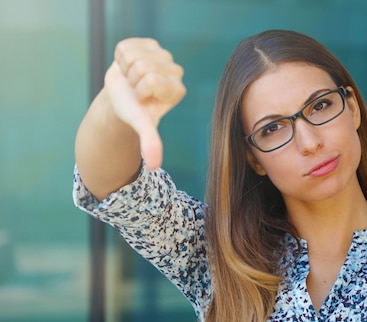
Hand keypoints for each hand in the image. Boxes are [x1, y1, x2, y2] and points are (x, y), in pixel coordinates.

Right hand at [104, 38, 185, 169]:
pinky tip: (127, 67)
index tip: (141, 99)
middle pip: (144, 66)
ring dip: (126, 68)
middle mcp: (176, 71)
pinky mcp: (149, 44)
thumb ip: (150, 142)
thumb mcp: (141, 125)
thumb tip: (154, 165)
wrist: (121, 97)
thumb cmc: (133, 111)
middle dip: (132, 79)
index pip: (153, 79)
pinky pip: (126, 46)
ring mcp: (163, 55)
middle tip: (134, 89)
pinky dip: (120, 57)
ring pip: (134, 55)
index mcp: (178, 89)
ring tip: (131, 78)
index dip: (140, 90)